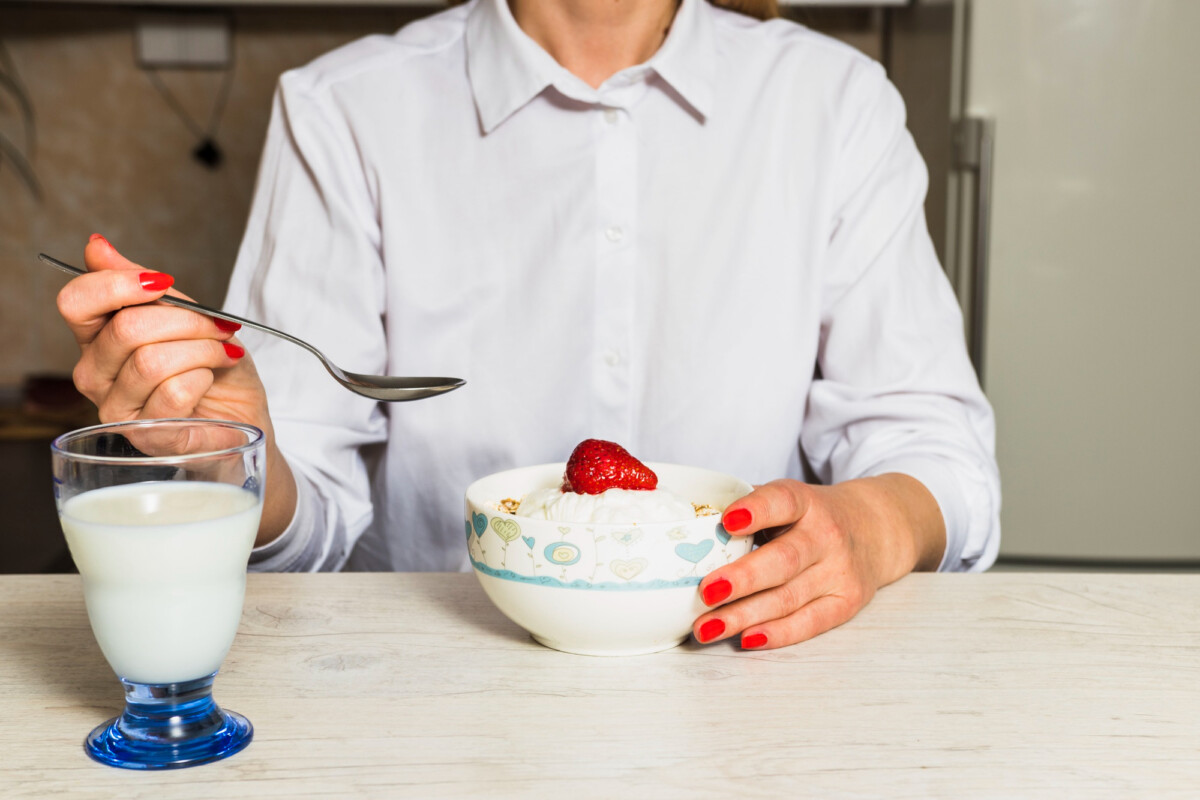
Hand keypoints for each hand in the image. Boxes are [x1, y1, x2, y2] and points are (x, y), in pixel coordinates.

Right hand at [57, 234, 295, 542]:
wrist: (243, 411)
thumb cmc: (214, 364)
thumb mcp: (188, 313)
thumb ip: (142, 282)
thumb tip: (96, 245)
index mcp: (98, 338)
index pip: (76, 302)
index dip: (119, 284)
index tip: (163, 284)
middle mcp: (96, 374)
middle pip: (127, 329)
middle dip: (187, 321)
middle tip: (218, 329)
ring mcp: (116, 409)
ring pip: (152, 361)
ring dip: (203, 350)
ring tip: (221, 354)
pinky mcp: (146, 437)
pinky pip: (173, 393)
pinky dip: (204, 378)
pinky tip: (210, 381)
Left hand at [693, 474, 945, 649]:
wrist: (874, 529)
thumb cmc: (810, 516)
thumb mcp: (787, 499)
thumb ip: (747, 508)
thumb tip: (688, 525)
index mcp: (806, 502)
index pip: (782, 502)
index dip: (756, 510)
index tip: (727, 521)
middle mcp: (826, 535)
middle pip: (784, 560)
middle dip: (743, 579)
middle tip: (705, 592)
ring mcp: (839, 571)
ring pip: (789, 598)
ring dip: (744, 616)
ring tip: (706, 627)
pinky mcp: (846, 602)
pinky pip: (809, 623)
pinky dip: (777, 633)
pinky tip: (746, 638)